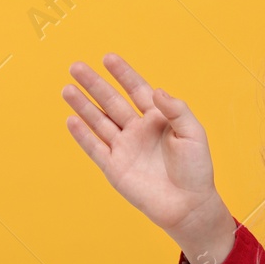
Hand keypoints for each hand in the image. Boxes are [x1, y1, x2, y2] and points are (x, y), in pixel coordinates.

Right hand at [61, 54, 229, 244]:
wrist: (188, 205)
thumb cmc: (196, 169)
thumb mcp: (193, 134)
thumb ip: (177, 110)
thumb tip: (156, 90)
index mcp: (158, 119)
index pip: (137, 90)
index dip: (123, 74)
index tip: (109, 58)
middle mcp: (138, 130)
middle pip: (112, 102)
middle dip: (95, 84)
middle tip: (76, 66)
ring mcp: (124, 148)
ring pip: (99, 121)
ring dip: (83, 105)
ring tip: (68, 88)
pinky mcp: (114, 168)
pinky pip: (95, 148)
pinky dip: (83, 135)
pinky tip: (71, 119)